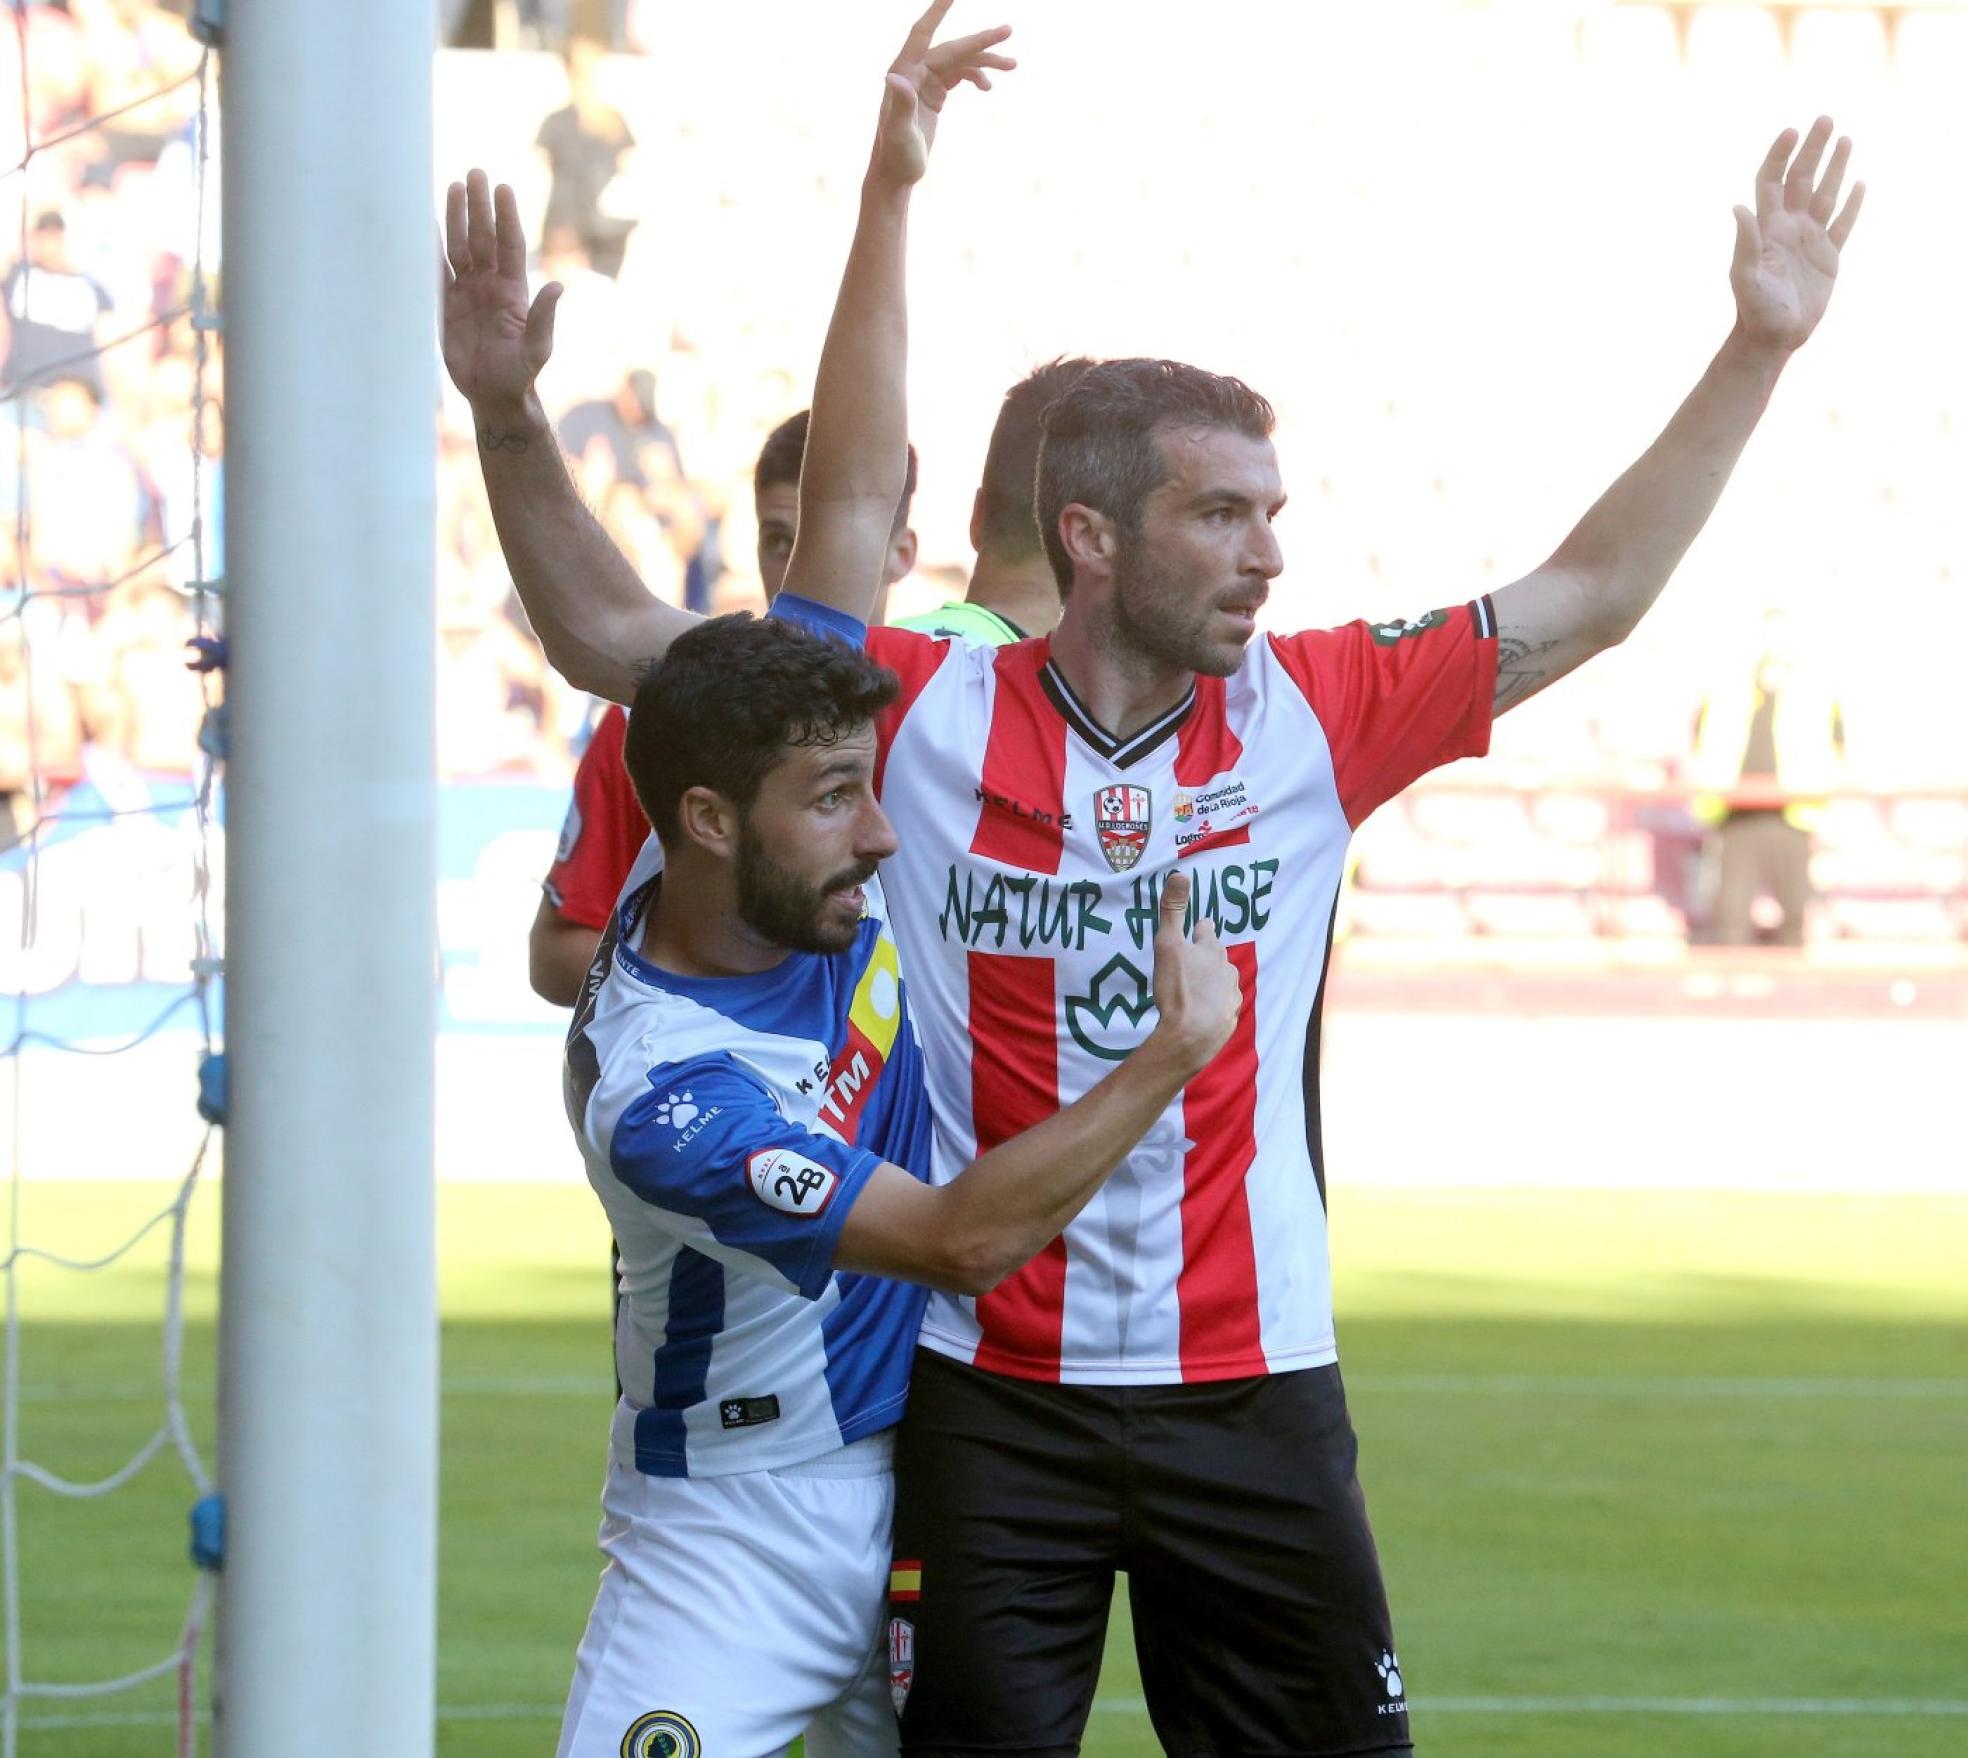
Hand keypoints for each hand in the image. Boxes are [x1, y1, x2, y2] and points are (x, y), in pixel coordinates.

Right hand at [441, 170, 561, 412]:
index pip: (510, 245)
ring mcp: (468, 292)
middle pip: (483, 238)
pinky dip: (430, 248)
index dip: (506, 218)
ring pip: (461, 246)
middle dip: (479, 206)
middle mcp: (490, 285)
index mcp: (513, 291)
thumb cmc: (519, 375)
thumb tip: (558, 286)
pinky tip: (425, 224)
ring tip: (452, 185)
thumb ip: (544, 318)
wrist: (493, 395)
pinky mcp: (446, 305)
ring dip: (457, 218)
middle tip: (475, 173)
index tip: (503, 188)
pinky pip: (436, 270)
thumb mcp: (536, 349)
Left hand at [871, 0, 1014, 189]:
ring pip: (960, 61)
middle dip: (980, 40)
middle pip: (953, 48)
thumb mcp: (898, 133)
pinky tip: (988, 87)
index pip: (924, 33)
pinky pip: (958, 75)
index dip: (938, 11)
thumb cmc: (896, 156)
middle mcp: (914, 71)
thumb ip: (900, 104)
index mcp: (905, 73)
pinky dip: (975, 76)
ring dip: (985, 61)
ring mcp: (925, 82)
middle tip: (1008, 31)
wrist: (896, 175)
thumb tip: (894, 77)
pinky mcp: (933, 94)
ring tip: (1013, 65)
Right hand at [1147, 870, 1241, 1072]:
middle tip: (1188, 961)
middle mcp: (1226, 969)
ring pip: (1221, 980)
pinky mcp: (1230, 1017)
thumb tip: (1180, 873)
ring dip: (1210, 981)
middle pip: (1216, 955)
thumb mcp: (1168, 946)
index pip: (1207, 929)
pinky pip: (1221, 1004)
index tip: (1193, 929)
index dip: (1198, 929)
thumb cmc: (1177, 990)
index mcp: (1211, 949)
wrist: (1192, 1036)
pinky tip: (1200, 1012)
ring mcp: (1230, 994)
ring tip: (1193, 989)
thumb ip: (1173, 911)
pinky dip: (1212, 1005)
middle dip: (1205, 955)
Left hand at [1730, 117, 1862, 354]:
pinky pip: (1842, 224)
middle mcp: (1787, 228)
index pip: (1771, 181)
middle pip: (1801, 179)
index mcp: (1766, 228)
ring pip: (1825, 195)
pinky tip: (1859, 184)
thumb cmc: (1755, 309)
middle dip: (1812, 150)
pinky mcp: (1827, 256)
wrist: (1772, 338)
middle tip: (1825, 118)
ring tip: (1844, 138)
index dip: (1780, 156)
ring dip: (1834, 167)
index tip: (1792, 131)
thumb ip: (1745, 242)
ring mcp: (1808, 240)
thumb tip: (1738, 207)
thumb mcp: (1746, 276)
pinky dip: (1851, 204)